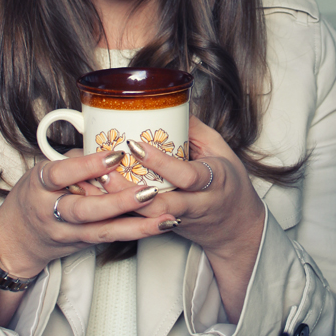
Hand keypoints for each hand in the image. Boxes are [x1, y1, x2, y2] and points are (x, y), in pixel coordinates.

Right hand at [0, 150, 178, 281]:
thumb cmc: (35, 195)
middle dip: (118, 202)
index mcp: (40, 186)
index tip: (116, 155)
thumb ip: (75, 161)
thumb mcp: (44, 171)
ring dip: (137, 225)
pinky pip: (110, 238)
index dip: (88, 165)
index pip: (62, 174)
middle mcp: (52, 213)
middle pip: (86, 210)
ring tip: (166, 216)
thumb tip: (111, 145)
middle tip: (148, 191)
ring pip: (103, 231)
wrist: (17, 239)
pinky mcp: (82, 245)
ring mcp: (68, 233)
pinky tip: (160, 225)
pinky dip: (136, 232)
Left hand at [100, 116, 265, 320]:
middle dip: (129, 191)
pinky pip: (143, 223)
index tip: (135, 145)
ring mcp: (181, 221)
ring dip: (121, 203)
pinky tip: (101, 199)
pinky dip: (122, 212)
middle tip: (104, 171)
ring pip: (147, 219)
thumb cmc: (230, 184)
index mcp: (214, 181)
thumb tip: (171, 105)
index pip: (186, 175)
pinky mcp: (168, 230)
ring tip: (97, 184)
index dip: (159, 162)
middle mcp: (197, 205)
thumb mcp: (221, 150)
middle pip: (160, 204)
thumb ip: (197, 130)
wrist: (237, 228)